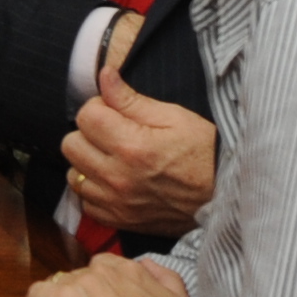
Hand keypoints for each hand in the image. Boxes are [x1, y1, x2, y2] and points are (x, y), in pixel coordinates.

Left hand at [25, 251, 193, 296]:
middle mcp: (106, 271)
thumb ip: (168, 278)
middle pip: (82, 276)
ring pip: (61, 284)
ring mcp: (83, 282)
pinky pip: (39, 292)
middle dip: (82, 295)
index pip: (105, 267)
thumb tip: (146, 263)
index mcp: (132, 270)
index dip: (101, 287)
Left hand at [62, 71, 213, 234]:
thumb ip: (130, 99)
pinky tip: (114, 181)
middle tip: (113, 133)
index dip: (99, 107)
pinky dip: (94, 190)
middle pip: (70, 145)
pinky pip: (86, 202)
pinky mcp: (120, 220)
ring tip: (113, 158)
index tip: (115, 111)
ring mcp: (116, 203)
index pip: (85, 116)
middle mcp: (118, 177)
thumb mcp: (174, 116)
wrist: (225, 195)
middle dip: (88, 133)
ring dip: (87, 162)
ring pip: (73, 175)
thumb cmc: (204, 152)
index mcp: (131, 146)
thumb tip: (104, 76)